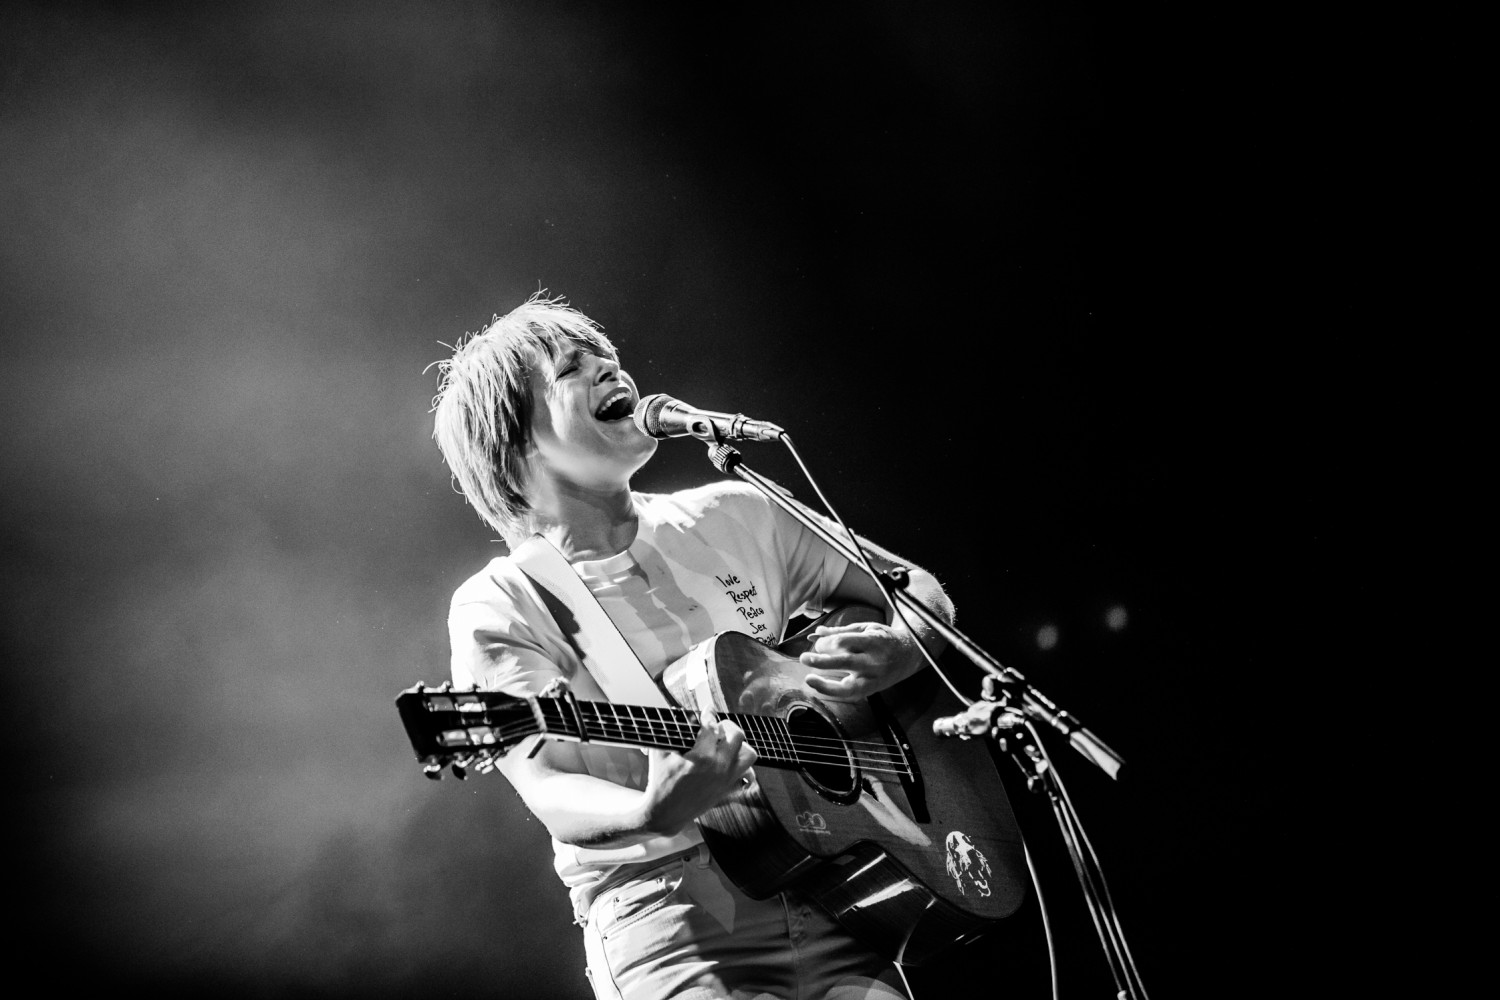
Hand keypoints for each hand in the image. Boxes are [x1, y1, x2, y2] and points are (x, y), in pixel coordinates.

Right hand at [639, 709, 757, 835]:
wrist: (665, 813)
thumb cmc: (660, 780)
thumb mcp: (660, 752)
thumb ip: (670, 731)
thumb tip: (677, 713)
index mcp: (699, 757)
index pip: (711, 726)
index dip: (709, 714)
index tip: (708, 710)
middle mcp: (717, 767)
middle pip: (736, 735)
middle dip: (727, 726)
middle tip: (717, 728)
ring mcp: (726, 779)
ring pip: (749, 754)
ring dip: (739, 745)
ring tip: (726, 744)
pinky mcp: (728, 789)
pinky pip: (747, 774)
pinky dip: (742, 765)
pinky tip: (728, 762)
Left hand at [800, 621, 920, 699]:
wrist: (910, 655)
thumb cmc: (884, 639)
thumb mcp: (866, 628)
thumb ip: (841, 631)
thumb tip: (816, 633)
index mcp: (873, 641)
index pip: (844, 642)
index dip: (826, 643)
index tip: (818, 643)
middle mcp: (874, 661)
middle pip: (844, 662)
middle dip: (821, 661)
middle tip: (804, 658)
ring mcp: (873, 678)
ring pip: (848, 687)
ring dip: (825, 684)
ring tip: (809, 679)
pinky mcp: (872, 690)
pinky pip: (851, 695)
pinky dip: (834, 692)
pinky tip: (820, 686)